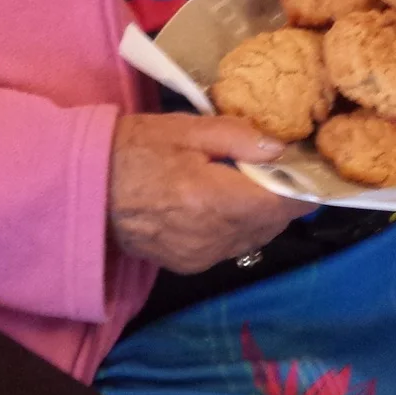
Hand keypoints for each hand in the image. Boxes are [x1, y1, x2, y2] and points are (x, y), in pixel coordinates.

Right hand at [109, 112, 310, 274]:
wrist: (86, 189)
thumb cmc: (133, 149)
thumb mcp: (185, 128)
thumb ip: (237, 136)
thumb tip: (282, 147)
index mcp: (212, 199)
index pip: (282, 203)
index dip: (303, 186)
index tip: (309, 167)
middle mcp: (212, 237)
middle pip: (274, 223)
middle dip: (283, 197)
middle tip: (279, 167)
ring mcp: (201, 257)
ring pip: (257, 237)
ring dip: (263, 213)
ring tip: (251, 182)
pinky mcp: (190, 265)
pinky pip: (233, 246)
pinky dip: (239, 226)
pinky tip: (224, 203)